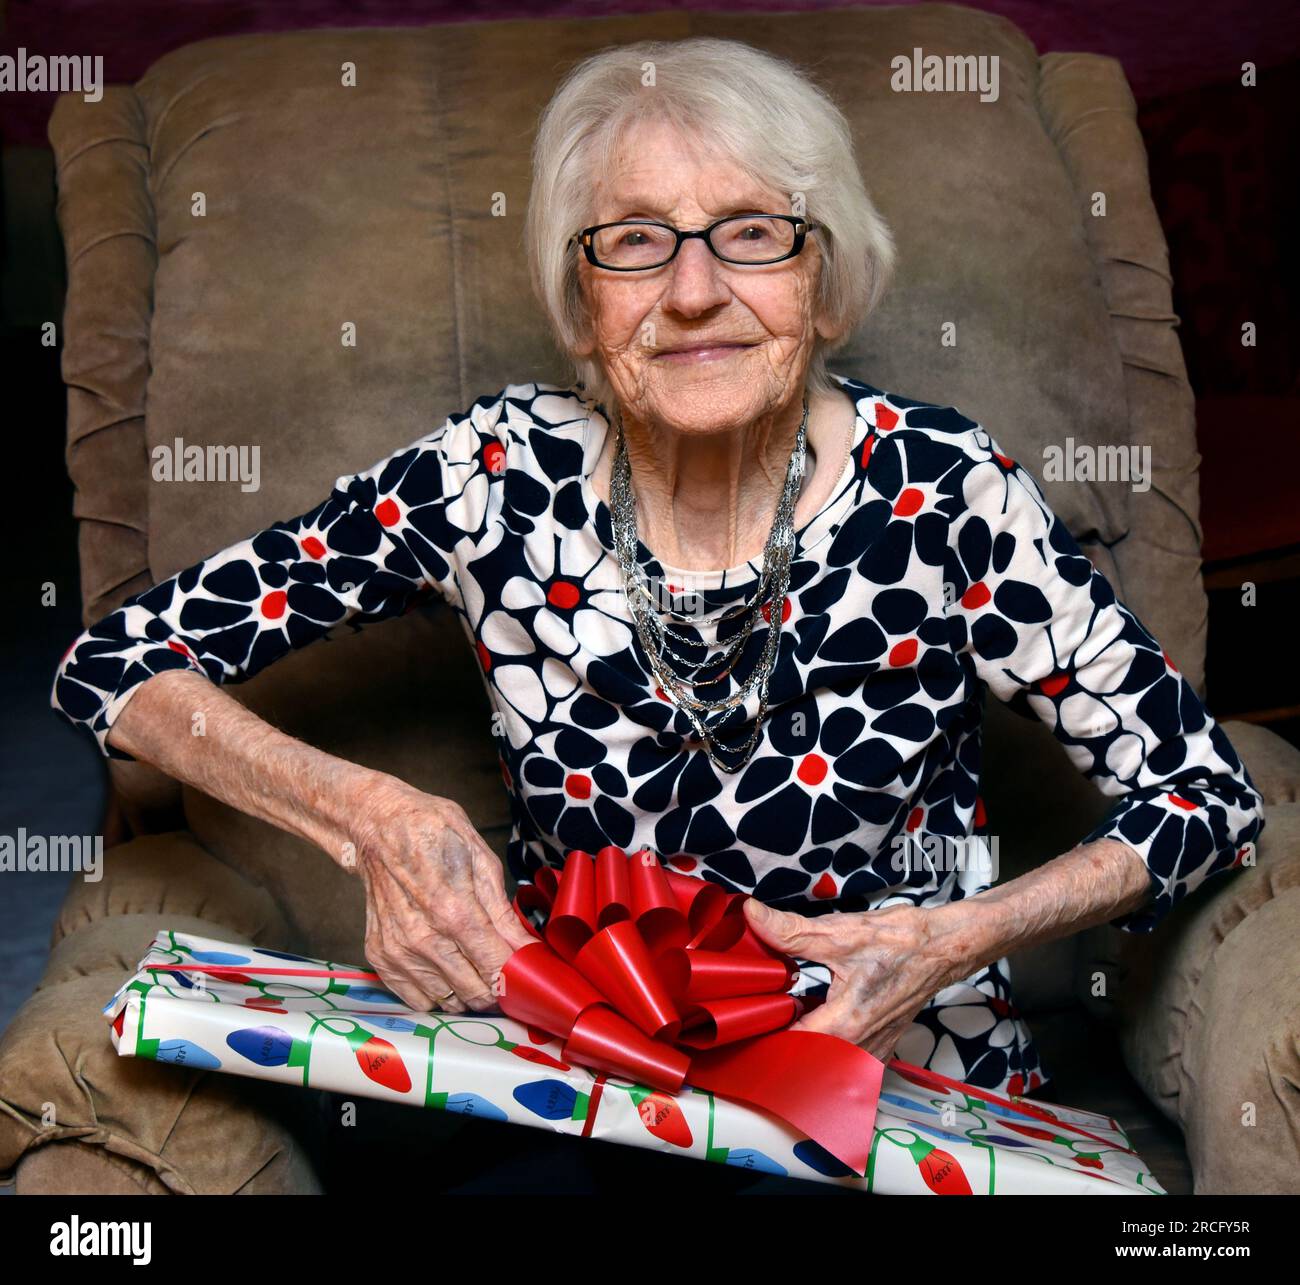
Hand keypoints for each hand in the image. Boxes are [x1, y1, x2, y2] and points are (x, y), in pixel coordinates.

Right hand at [347, 778, 535, 1012]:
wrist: (380, 828)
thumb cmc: (435, 834)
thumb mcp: (481, 860)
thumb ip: (503, 913)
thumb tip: (527, 949)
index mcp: (454, 911)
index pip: (496, 970)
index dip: (518, 978)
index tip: (527, 974)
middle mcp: (423, 939)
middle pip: (475, 994)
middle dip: (497, 988)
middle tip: (503, 970)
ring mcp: (398, 952)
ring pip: (448, 1002)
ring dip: (467, 992)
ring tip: (473, 966)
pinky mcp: (380, 957)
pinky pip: (418, 1000)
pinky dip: (438, 992)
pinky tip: (445, 968)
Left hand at [741, 899, 970, 1061]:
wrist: (942, 948)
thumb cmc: (898, 942)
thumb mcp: (838, 932)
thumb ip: (790, 930)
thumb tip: (752, 915)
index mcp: (845, 1026)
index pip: (786, 1048)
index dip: (759, 1031)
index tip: (741, 1011)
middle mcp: (858, 1049)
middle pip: (798, 1057)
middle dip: (773, 1032)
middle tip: (754, 1004)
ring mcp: (869, 1052)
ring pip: (817, 1057)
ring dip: (795, 1034)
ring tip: (775, 1005)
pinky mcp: (875, 1047)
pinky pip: (836, 1052)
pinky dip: (817, 1034)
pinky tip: (804, 1009)